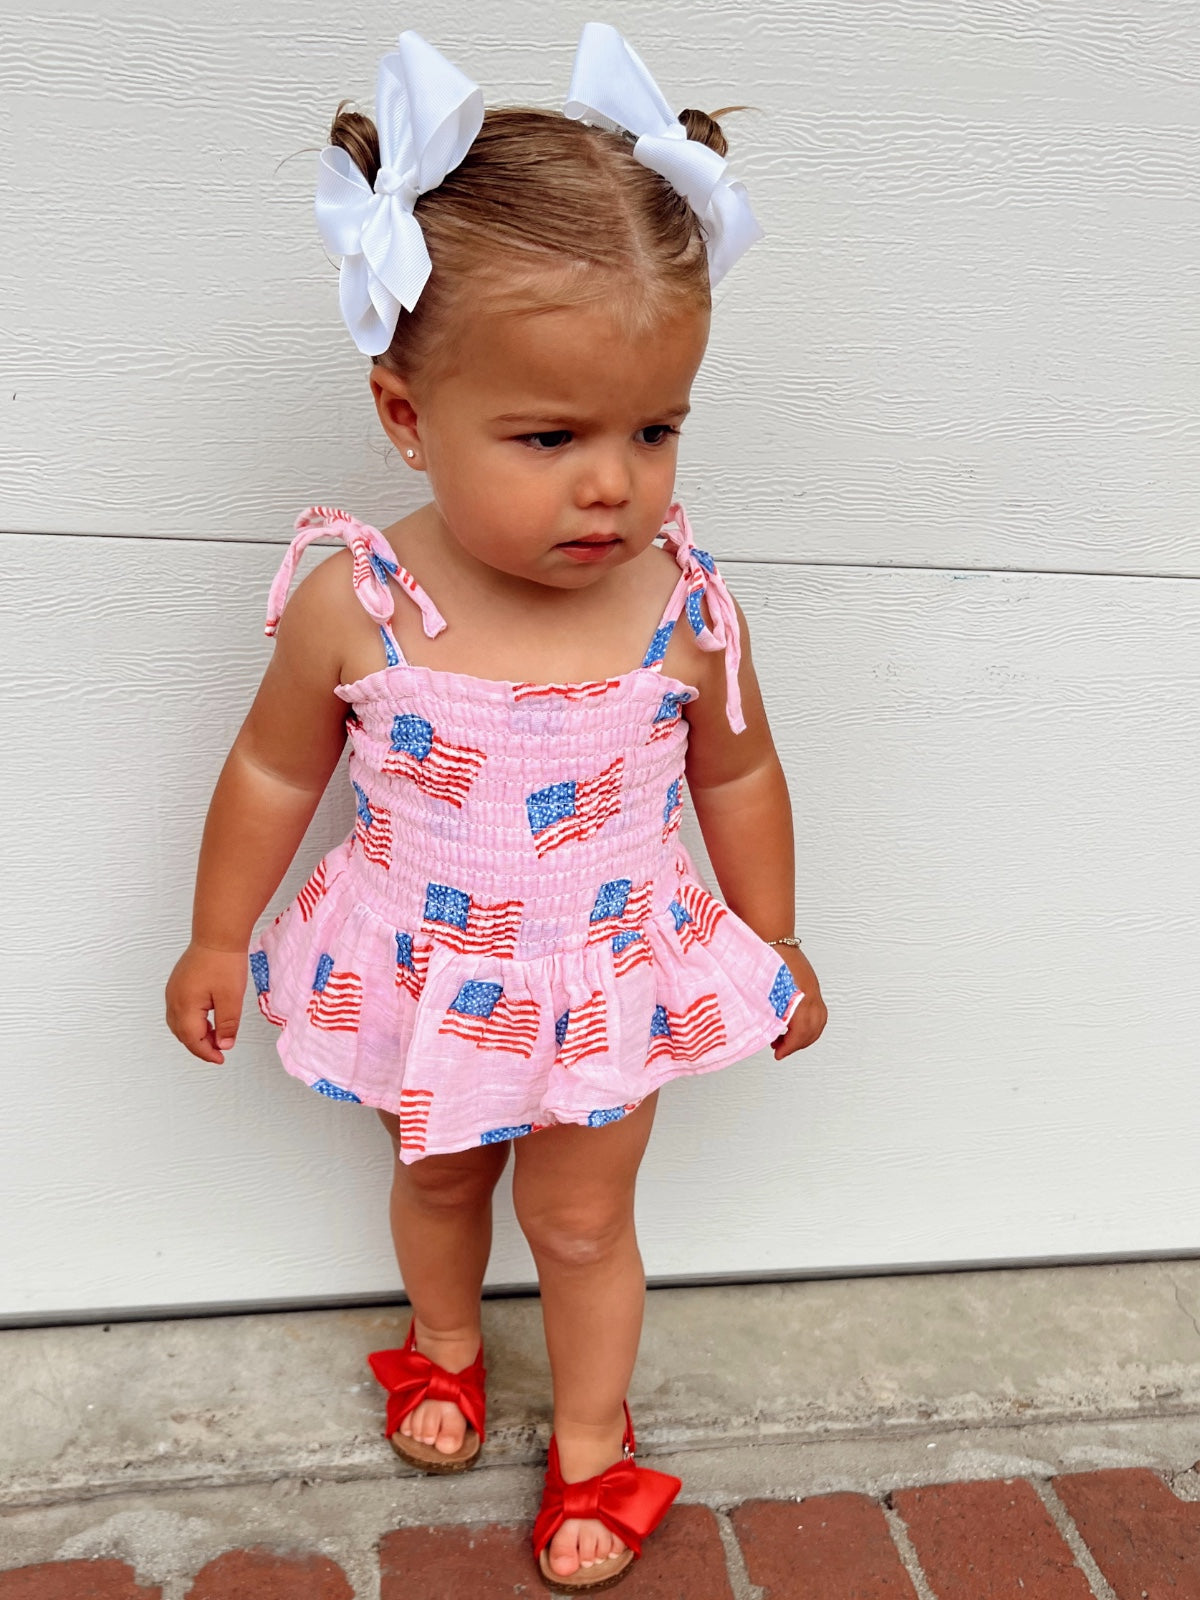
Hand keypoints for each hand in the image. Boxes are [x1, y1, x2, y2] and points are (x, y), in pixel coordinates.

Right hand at [165, 943, 248, 1064]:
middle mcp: (173, 1000)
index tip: (221, 1058)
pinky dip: (191, 1021)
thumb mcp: (231, 999)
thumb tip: (223, 1046)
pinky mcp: (178, 983)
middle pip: (182, 1033)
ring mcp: (173, 990)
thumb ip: (227, 1025)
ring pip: (179, 1023)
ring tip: (216, 1036)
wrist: (218, 935)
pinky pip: (179, 1010)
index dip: (207, 1052)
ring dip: (195, 1033)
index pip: (192, 1040)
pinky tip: (207, 1019)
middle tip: (219, 1050)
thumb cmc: (224, 963)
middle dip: (200, 1045)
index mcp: (184, 1006)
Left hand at [770, 945, 826, 1059]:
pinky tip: (792, 1023)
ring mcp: (813, 988)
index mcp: (797, 998)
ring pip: (819, 1021)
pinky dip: (809, 1022)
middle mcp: (809, 994)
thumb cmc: (763, 959)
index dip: (789, 1047)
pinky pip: (818, 1010)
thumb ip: (766, 1014)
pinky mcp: (812, 984)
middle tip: (780, 1049)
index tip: (778, 1054)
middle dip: (798, 1043)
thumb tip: (764, 1033)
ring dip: (805, 1035)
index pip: (799, 1032)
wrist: (771, 936)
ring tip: (786, 1038)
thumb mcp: (760, 992)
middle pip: (813, 1029)